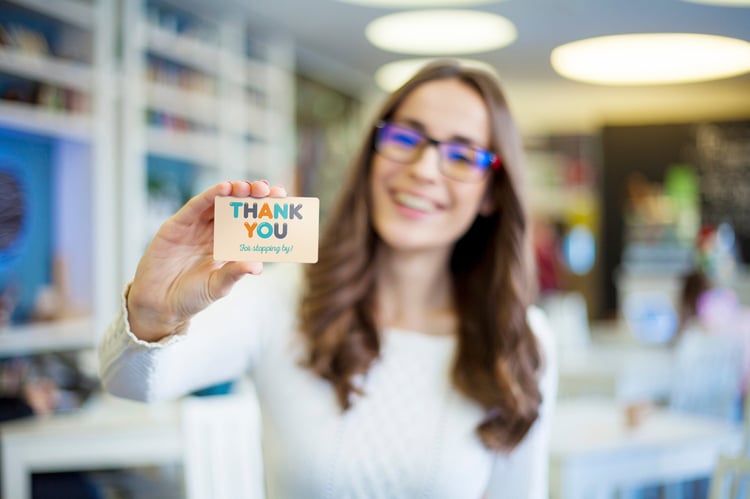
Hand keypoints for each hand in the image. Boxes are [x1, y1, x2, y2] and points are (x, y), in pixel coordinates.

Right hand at [127, 180, 286, 341]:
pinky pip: (196, 206)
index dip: (265, 211)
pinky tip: (225, 189)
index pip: (250, 223)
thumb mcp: (217, 286)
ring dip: (235, 192)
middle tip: (269, 191)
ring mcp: (196, 227)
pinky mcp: (177, 225)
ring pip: (218, 202)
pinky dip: (210, 195)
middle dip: (254, 197)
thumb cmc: (191, 297)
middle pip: (237, 208)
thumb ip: (234, 273)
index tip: (283, 201)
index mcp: (229, 246)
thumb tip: (258, 266)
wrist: (158, 305)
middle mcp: (214, 232)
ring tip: (249, 188)